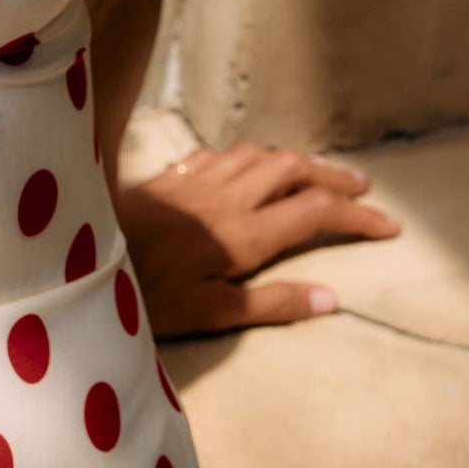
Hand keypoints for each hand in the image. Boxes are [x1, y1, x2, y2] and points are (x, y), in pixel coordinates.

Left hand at [120, 143, 400, 336]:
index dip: (356, 217)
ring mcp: (197, 181)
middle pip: (293, 170)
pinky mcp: (171, 175)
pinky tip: (247, 165)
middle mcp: (227, 198)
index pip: (314, 214)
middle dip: (333, 177)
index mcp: (244, 234)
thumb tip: (332, 298)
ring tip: (314, 173)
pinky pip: (221, 154)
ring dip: (294, 161)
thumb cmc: (145, 292)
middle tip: (362, 189)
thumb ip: (272, 304)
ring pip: (259, 155)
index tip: (388, 226)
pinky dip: (248, 157)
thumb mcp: (212, 313)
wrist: (80, 252)